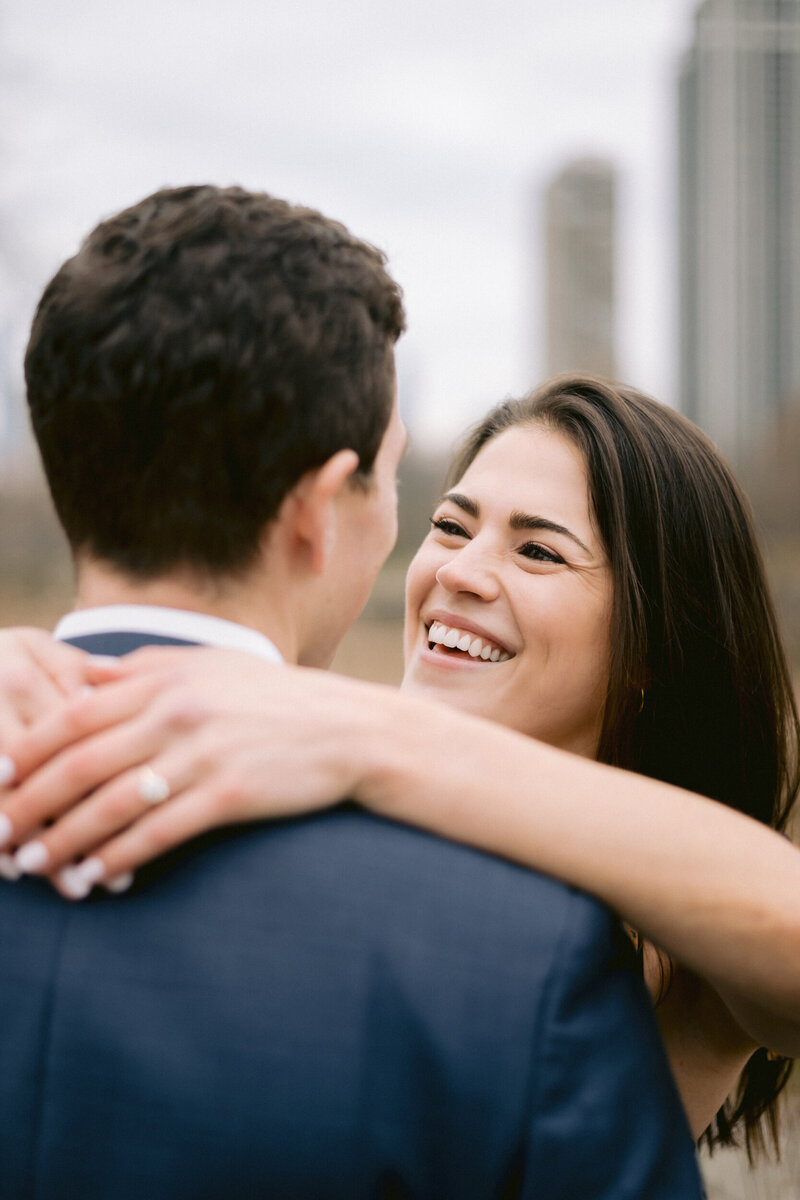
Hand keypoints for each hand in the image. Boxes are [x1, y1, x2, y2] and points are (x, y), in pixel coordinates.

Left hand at [0, 646, 382, 895]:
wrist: (348, 728)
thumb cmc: (273, 697)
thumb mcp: (208, 666)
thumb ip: (140, 670)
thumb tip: (77, 676)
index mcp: (166, 680)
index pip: (74, 715)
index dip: (27, 750)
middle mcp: (179, 712)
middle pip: (83, 762)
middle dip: (31, 803)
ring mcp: (205, 753)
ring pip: (114, 802)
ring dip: (65, 839)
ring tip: (32, 866)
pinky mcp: (231, 794)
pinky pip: (160, 831)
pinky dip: (119, 857)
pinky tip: (94, 877)